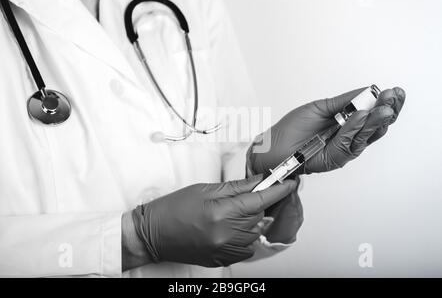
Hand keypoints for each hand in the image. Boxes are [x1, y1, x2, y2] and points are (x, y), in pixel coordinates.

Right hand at [128, 175, 297, 267]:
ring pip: (256, 232)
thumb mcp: (204, 189)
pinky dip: (246, 236)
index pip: (260, 200)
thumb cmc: (172, 209)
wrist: (152, 234)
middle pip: (260, 216)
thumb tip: (258, 181)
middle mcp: (226, 235)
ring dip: (253, 219)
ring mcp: (225, 250)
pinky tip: (232, 227)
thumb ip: (235, 187)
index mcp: (221, 213)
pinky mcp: (222, 259)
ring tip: (235, 211)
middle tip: (255, 192)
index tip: (289, 183)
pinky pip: (246, 248)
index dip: (278, 190)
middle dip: (261, 202)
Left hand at [248, 87, 405, 175]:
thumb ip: (345, 101)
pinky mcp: (336, 158)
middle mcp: (349, 137)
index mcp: (347, 123)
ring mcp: (344, 148)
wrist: (274, 146)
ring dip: (375, 119)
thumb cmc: (293, 128)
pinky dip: (355, 128)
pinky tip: (361, 116)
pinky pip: (349, 143)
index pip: (373, 114)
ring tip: (383, 107)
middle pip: (376, 126)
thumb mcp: (322, 107)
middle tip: (393, 97)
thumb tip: (368, 91)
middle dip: (387, 110)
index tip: (395, 91)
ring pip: (366, 135)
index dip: (385, 104)